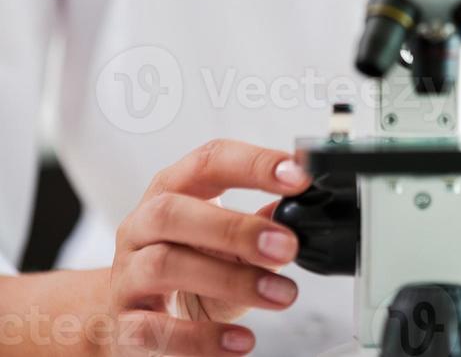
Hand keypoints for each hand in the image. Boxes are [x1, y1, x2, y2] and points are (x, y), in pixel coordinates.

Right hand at [107, 138, 311, 355]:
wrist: (139, 319)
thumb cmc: (189, 269)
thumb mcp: (226, 244)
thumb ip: (260, 225)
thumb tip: (297, 211)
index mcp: (173, 189)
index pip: (209, 162)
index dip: (253, 164)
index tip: (297, 176)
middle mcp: (142, 224)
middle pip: (174, 211)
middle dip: (234, 227)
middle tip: (286, 246)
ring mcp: (127, 273)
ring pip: (164, 265)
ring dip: (229, 280)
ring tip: (278, 294)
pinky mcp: (124, 323)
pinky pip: (155, 330)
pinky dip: (202, 338)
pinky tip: (240, 340)